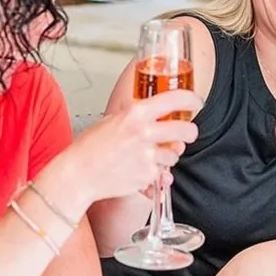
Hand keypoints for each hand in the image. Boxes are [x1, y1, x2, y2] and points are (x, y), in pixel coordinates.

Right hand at [60, 89, 201, 202]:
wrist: (79, 174)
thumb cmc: (90, 147)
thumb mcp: (113, 119)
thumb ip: (136, 116)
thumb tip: (157, 113)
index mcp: (136, 113)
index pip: (176, 99)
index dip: (191, 99)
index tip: (196, 102)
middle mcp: (145, 133)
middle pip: (186, 130)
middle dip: (190, 132)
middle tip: (187, 132)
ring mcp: (148, 156)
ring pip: (174, 154)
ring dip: (168, 155)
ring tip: (149, 154)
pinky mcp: (147, 177)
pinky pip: (162, 173)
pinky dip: (156, 172)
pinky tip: (141, 168)